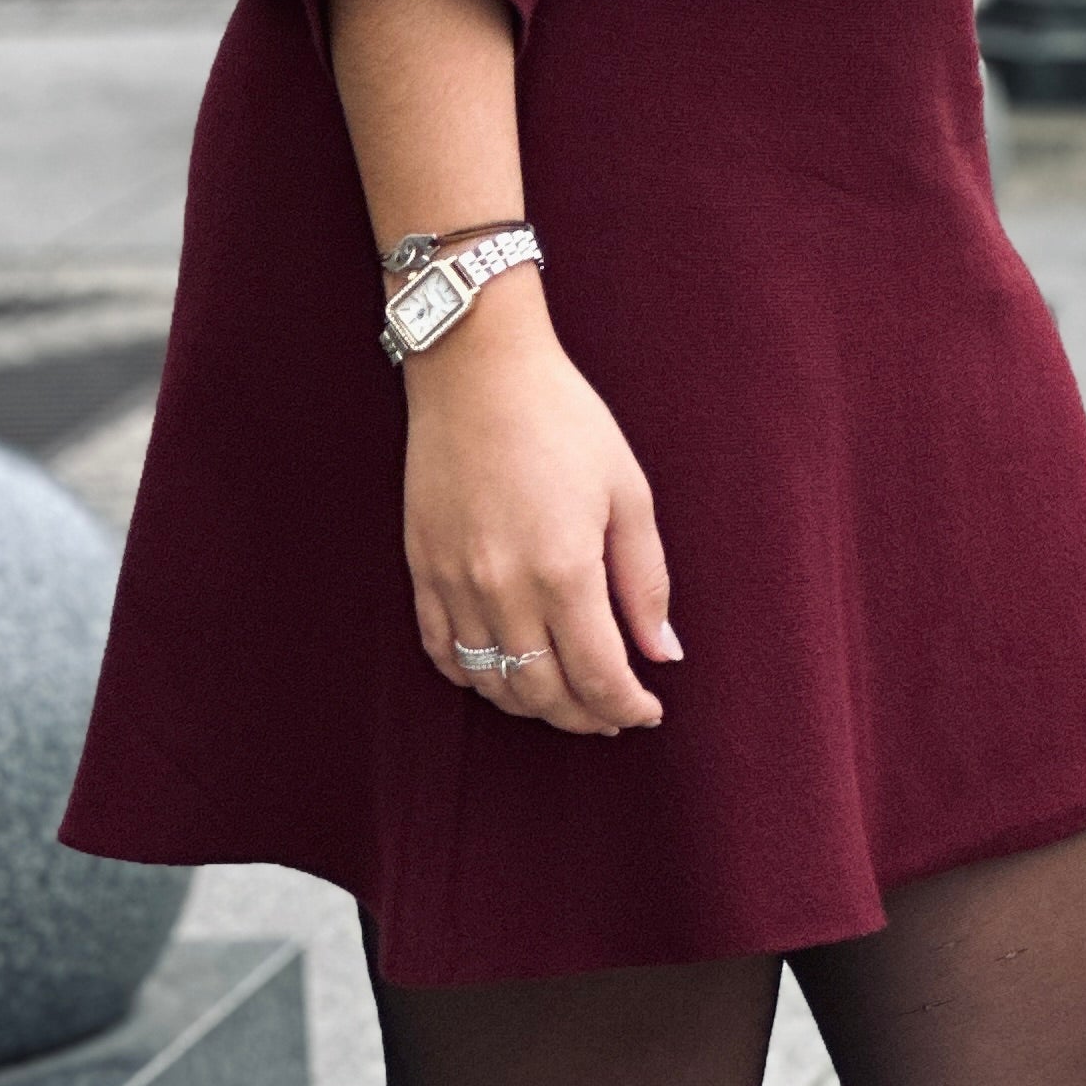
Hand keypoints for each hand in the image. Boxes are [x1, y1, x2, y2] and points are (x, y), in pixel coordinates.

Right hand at [398, 273, 678, 737]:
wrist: (478, 369)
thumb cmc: (563, 418)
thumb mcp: (626, 489)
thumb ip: (646, 579)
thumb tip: (664, 653)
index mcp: (563, 570)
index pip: (598, 676)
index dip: (627, 707)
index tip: (648, 712)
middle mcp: (504, 589)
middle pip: (543, 693)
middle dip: (585, 717)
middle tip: (613, 714)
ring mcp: (455, 583)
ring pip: (492, 683)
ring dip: (532, 704)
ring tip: (565, 698)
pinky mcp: (421, 570)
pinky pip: (443, 652)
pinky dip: (475, 677)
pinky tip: (503, 671)